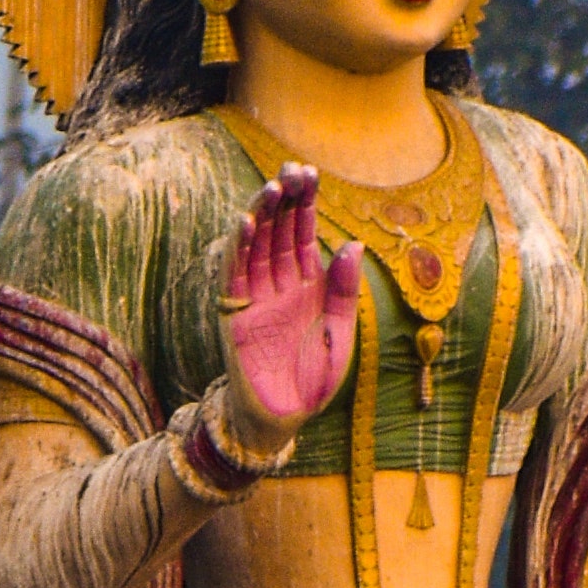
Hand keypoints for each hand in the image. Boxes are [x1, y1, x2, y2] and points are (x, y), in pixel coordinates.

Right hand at [221, 169, 362, 439]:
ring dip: (262, 216)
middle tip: (292, 168)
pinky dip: (238, 248)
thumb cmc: (314, 381)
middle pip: (279, 232)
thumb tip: (353, 244)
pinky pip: (234, 275)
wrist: (285, 419)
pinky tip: (245, 222)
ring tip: (272, 187)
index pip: (303, 234)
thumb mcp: (340, 333)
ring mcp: (256, 298)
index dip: (306, 204)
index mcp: (308, 287)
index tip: (310, 173)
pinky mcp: (235, 314)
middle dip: (285, 200)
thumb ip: (344, 291)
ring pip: (256, 246)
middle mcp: (280, 286)